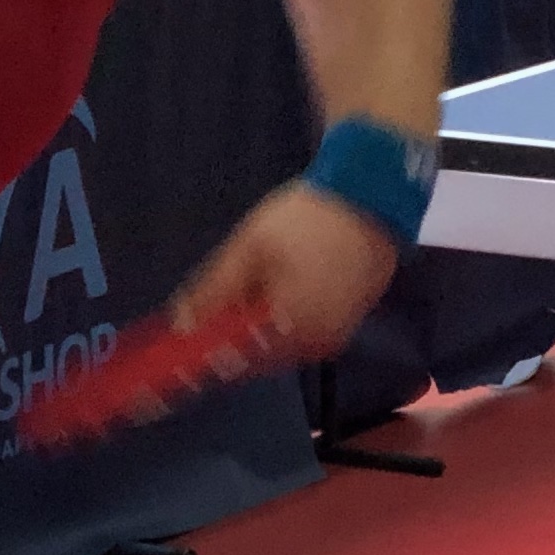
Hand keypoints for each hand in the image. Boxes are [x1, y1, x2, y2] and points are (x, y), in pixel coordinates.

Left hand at [165, 181, 400, 364]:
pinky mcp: (351, 321)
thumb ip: (215, 289)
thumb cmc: (308, 217)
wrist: (373, 193)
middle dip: (233, 337)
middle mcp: (317, 343)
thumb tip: (181, 325)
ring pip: (282, 345)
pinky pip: (306, 333)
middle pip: (260, 356)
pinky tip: (279, 288)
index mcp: (291, 329)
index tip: (180, 345)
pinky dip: (285, 320)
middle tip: (215, 305)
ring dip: (258, 327)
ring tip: (251, 288)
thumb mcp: (251, 246)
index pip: (236, 362)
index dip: (206, 356)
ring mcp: (338, 334)